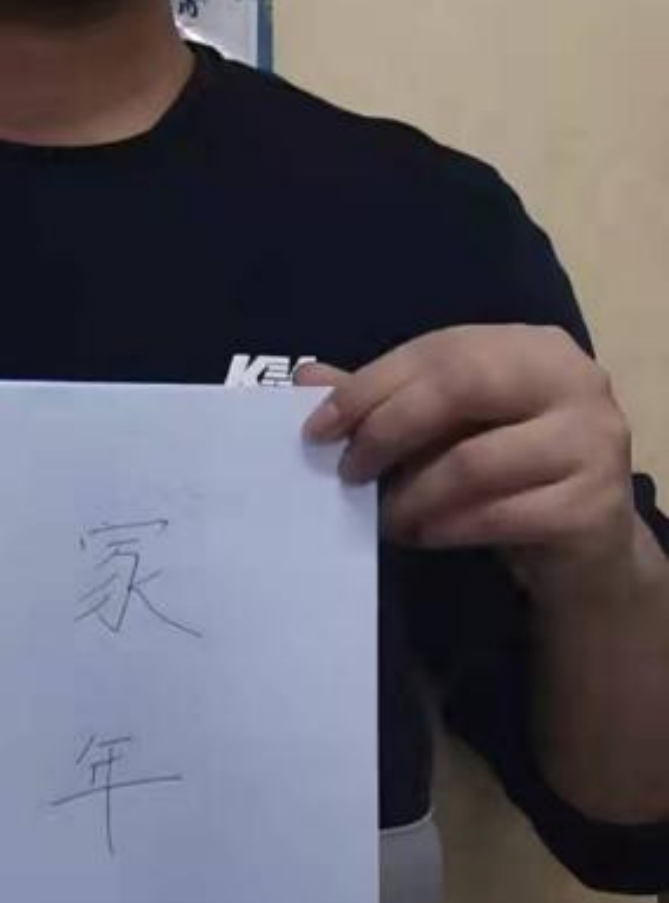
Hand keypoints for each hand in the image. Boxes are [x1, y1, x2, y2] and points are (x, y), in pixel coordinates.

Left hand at [299, 325, 637, 597]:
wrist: (587, 554)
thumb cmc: (512, 480)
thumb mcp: (451, 435)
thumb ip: (387, 403)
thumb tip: (306, 379)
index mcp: (536, 348)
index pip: (441, 350)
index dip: (371, 385)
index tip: (318, 428)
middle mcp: (576, 381)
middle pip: (462, 385)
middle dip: (388, 428)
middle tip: (349, 470)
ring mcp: (595, 443)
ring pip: (475, 462)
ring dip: (412, 494)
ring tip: (386, 516)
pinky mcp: (595, 507)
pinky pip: (500, 516)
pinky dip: (447, 528)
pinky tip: (423, 535)